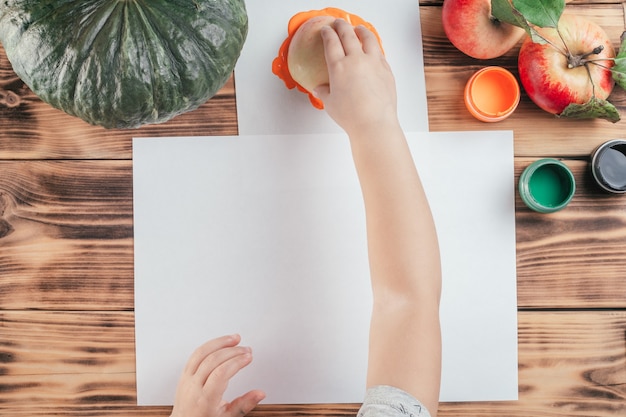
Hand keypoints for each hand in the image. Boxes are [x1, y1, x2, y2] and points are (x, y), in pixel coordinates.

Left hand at [170, 334, 264, 416]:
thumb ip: (244, 405)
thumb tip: (260, 394)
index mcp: (205, 400)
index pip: (220, 374)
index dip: (236, 362)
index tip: (248, 357)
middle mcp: (193, 387)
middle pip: (213, 361)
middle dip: (233, 351)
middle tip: (247, 350)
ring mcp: (186, 379)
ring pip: (201, 353)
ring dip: (220, 342)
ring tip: (235, 339)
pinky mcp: (184, 374)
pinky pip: (195, 354)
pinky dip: (209, 345)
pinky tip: (220, 343)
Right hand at [314, 19, 398, 136]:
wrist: (374, 123)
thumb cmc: (352, 116)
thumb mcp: (330, 104)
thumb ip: (324, 92)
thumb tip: (320, 89)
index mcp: (339, 67)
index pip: (331, 42)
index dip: (328, 34)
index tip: (326, 31)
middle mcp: (356, 60)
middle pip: (348, 35)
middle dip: (341, 26)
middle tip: (339, 23)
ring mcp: (373, 63)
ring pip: (368, 39)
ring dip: (361, 31)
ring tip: (359, 29)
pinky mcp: (386, 70)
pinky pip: (380, 52)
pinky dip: (374, 47)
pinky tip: (373, 48)